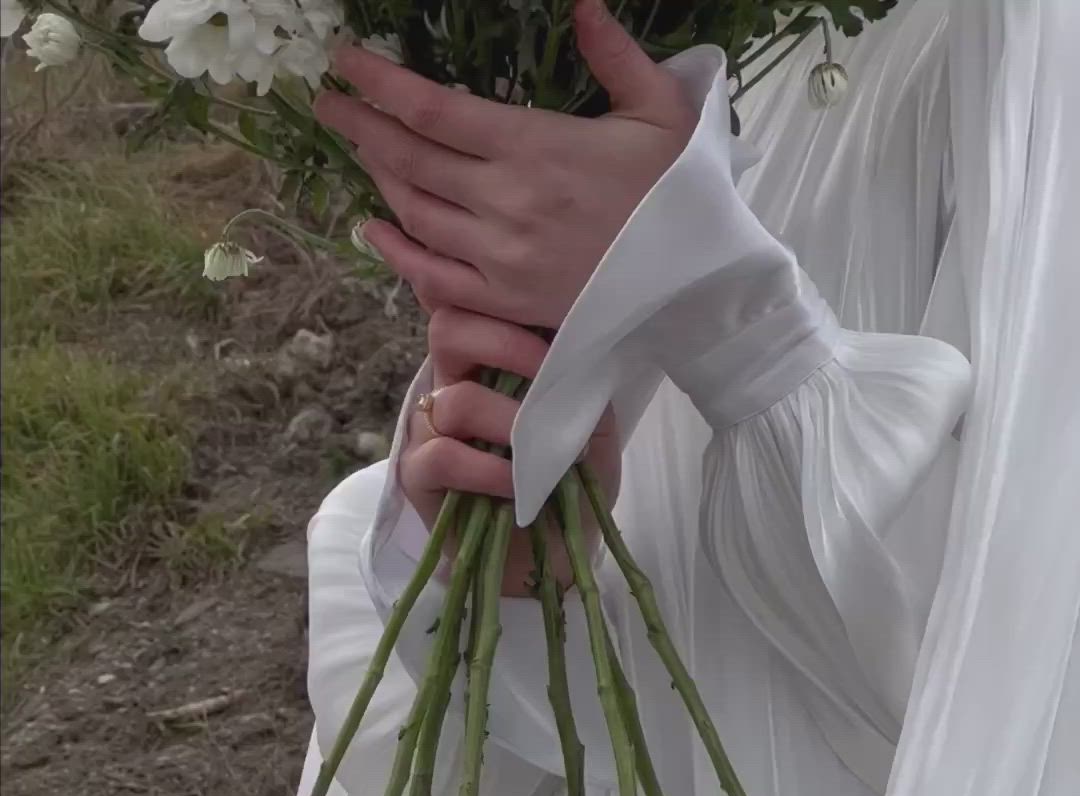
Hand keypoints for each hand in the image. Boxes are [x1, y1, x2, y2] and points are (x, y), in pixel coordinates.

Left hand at [316, 0, 694, 330]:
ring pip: (415, 213)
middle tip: (329, 106)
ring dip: (379, 179)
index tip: (345, 64)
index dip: (379, 85)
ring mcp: (499, 259)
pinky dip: (395, 252)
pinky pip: (433, 278)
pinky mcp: (505, 302)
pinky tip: (372, 228)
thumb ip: (615, 54)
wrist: (696, 288)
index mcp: (534, 148)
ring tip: (359, 150)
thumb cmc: (681, 197)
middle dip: (361, 128)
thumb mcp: (661, 110)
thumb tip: (584, 4)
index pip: (433, 110)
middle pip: (410, 159)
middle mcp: (505, 204)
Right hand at [401, 308, 619, 597]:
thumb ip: (583, 383)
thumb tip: (577, 340)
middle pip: (446, 331)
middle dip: (501, 344)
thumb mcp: (594, 428)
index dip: (509, 309)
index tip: (557, 331)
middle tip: (544, 373)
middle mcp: (453, 388)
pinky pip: (440, 457)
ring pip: (453, 401)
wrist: (554, 559)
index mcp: (489, 365)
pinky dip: (483, 469)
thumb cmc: (572, 491)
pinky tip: (514, 485)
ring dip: (506, 422)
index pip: (476, 308)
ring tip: (539, 451)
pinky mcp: (418, 478)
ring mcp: (431, 432)